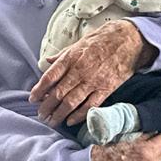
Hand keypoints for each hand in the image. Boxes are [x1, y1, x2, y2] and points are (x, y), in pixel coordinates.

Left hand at [30, 21, 152, 125]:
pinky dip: (79, 115)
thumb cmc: (101, 40)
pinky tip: (70, 121)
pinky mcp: (106, 89)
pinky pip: (90, 106)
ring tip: (51, 121)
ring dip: (59, 114)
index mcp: (70, 58)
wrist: (127, 40)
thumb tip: (47, 62)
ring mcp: (93, 81)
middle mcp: (79, 71)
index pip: (49, 77)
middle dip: (47, 106)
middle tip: (41, 115)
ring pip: (71, 102)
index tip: (32, 99)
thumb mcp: (78, 43)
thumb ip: (62, 55)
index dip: (39, 90)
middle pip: (58, 93)